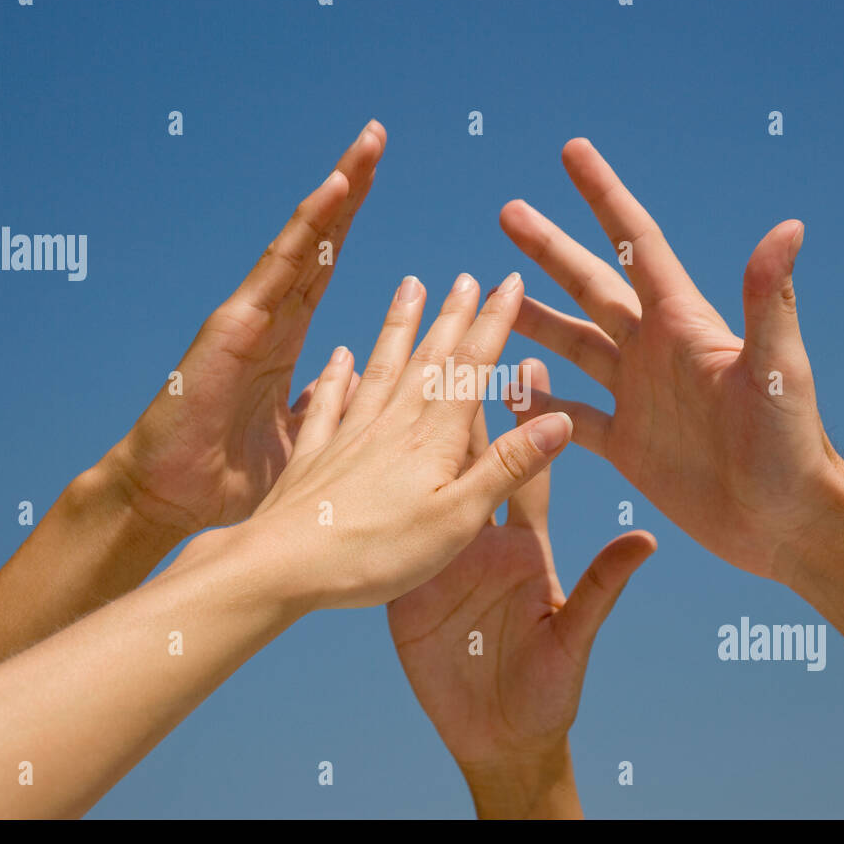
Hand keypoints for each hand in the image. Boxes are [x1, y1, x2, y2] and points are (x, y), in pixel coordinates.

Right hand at [107, 121, 385, 536]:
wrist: (169, 498)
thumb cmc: (227, 475)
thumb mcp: (301, 442)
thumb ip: (324, 411)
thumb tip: (351, 388)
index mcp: (284, 337)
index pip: (324, 268)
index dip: (349, 225)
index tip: (379, 183)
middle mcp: (269, 315)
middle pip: (319, 240)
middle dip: (350, 189)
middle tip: (378, 137)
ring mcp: (252, 314)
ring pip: (304, 239)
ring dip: (339, 189)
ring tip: (370, 143)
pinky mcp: (235, 323)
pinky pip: (280, 265)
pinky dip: (310, 224)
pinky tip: (337, 187)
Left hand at [175, 272, 577, 611]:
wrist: (283, 567)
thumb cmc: (377, 553)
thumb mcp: (458, 518)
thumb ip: (507, 467)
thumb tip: (559, 419)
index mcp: (433, 440)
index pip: (471, 368)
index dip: (493, 323)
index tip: (508, 282)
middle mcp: (391, 426)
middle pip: (428, 360)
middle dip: (451, 317)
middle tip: (464, 277)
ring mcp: (348, 438)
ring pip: (380, 370)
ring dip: (399, 328)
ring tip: (408, 286)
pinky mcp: (314, 460)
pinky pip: (327, 406)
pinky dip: (336, 377)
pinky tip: (338, 356)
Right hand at [388, 359, 655, 800]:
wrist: (499, 739)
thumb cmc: (551, 692)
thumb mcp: (576, 639)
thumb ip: (601, 589)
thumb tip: (647, 540)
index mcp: (525, 543)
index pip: (528, 466)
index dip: (529, 417)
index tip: (527, 361)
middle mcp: (481, 539)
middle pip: (469, 460)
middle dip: (464, 403)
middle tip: (453, 341)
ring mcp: (439, 558)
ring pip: (423, 486)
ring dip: (412, 437)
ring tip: (390, 377)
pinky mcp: (406, 586)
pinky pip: (389, 538)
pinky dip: (372, 502)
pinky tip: (350, 457)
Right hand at [500, 138, 840, 582]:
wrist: (786, 524)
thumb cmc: (792, 444)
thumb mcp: (777, 369)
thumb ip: (768, 301)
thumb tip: (788, 225)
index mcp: (683, 324)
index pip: (637, 243)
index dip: (603, 195)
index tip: (571, 151)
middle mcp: (655, 352)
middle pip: (592, 285)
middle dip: (550, 249)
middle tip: (508, 211)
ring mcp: (638, 397)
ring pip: (572, 345)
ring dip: (534, 319)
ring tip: (492, 295)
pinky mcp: (627, 445)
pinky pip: (569, 415)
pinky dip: (535, 403)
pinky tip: (504, 387)